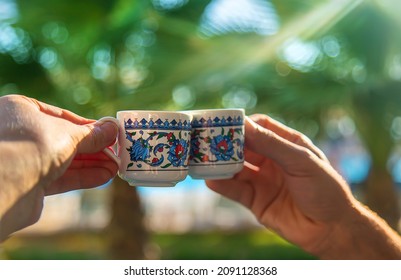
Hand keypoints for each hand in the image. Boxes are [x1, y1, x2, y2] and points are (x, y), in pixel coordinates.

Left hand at [0, 95, 118, 240]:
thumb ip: (92, 134)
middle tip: (117, 152)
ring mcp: (24, 160)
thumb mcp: (69, 134)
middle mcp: (20, 134)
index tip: (109, 133)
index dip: (88, 126)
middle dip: (94, 148)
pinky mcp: (29, 184)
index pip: (61, 116)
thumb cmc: (33, 144)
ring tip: (116, 166)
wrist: (4, 185)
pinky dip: (83, 176)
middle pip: (65, 140)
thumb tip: (113, 129)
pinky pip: (60, 178)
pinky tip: (104, 176)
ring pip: (64, 160)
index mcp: (21, 110)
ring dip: (92, 163)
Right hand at [206, 114, 400, 257]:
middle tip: (207, 140)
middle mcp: (273, 160)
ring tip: (203, 160)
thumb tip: (245, 125)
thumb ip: (272, 144)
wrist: (331, 230)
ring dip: (220, 165)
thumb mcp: (301, 161)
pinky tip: (210, 181)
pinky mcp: (256, 201)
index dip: (243, 125)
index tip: (224, 123)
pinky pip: (236, 191)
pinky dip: (223, 185)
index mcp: (287, 145)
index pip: (261, 127)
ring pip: (236, 169)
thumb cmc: (325, 189)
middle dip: (226, 144)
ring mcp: (263, 181)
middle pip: (244, 147)